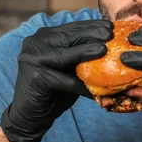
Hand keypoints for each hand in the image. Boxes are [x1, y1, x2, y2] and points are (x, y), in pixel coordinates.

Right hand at [1, 20, 112, 141]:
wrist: (31, 115)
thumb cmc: (55, 90)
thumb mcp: (70, 67)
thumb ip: (81, 54)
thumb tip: (109, 42)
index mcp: (44, 37)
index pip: (71, 28)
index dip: (91, 26)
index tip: (110, 25)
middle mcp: (35, 43)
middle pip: (68, 37)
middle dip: (91, 34)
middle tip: (110, 33)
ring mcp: (31, 58)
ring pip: (65, 55)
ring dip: (86, 52)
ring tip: (104, 50)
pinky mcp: (35, 77)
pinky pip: (63, 81)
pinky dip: (79, 85)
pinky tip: (94, 87)